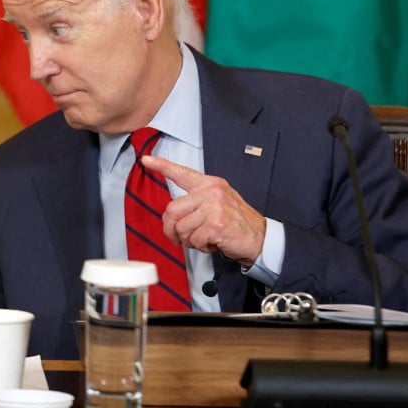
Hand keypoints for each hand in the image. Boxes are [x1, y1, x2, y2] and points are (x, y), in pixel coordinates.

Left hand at [143, 154, 266, 266]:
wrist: (261, 239)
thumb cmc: (237, 224)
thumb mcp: (218, 204)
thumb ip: (196, 202)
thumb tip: (172, 214)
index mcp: (210, 184)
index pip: (181, 173)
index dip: (161, 166)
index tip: (146, 160)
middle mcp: (211, 192)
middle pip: (172, 209)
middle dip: (171, 229)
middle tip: (178, 238)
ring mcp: (214, 207)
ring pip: (181, 227)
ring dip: (189, 240)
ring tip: (205, 238)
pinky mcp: (216, 224)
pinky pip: (194, 239)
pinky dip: (201, 246)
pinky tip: (213, 243)